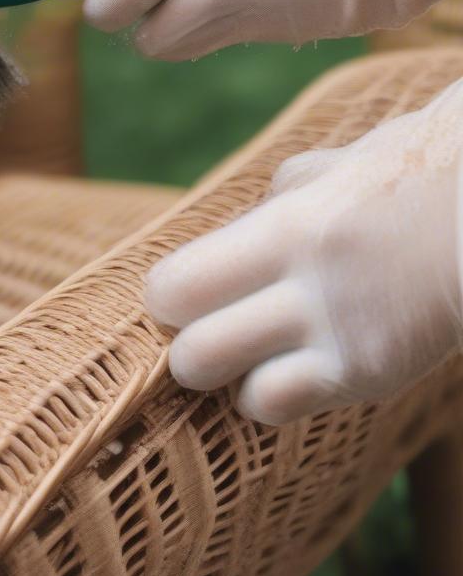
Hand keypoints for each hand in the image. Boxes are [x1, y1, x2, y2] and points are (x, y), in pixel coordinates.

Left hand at [145, 78, 462, 424]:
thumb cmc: (407, 181)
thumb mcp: (328, 171)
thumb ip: (269, 205)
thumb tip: (221, 236)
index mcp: (287, 225)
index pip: (174, 286)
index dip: (169, 296)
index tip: (186, 291)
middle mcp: (308, 286)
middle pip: (191, 352)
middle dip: (188, 345)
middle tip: (209, 327)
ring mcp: (341, 336)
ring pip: (230, 388)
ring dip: (227, 374)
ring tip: (249, 351)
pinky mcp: (370, 373)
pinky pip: (279, 405)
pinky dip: (269, 394)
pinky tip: (289, 368)